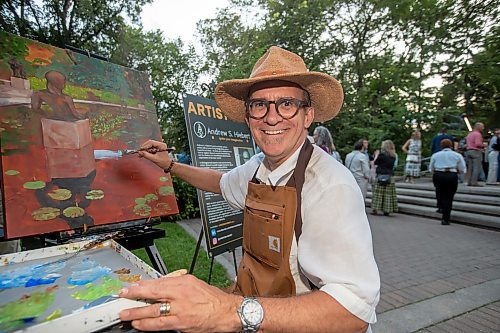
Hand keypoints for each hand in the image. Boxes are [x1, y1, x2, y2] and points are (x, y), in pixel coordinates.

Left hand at [119, 274, 241, 331]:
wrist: (226, 312)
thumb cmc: (212, 298)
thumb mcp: (194, 283)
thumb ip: (177, 283)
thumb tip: (160, 284)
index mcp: (184, 282)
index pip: (158, 282)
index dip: (142, 285)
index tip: (131, 286)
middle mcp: (180, 294)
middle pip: (153, 294)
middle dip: (135, 295)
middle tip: (122, 296)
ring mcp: (180, 310)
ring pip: (154, 311)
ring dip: (137, 312)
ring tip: (125, 314)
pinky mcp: (181, 323)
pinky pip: (160, 324)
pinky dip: (147, 324)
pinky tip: (139, 324)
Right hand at [139, 139, 171, 169]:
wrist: (168, 165)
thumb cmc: (163, 162)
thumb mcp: (154, 159)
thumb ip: (147, 155)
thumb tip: (139, 152)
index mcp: (161, 145)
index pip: (151, 142)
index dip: (145, 146)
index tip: (140, 150)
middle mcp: (160, 144)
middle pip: (150, 143)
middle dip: (144, 147)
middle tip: (139, 152)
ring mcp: (159, 146)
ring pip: (149, 145)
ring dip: (145, 150)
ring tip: (140, 155)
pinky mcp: (157, 148)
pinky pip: (150, 148)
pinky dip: (146, 151)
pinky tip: (143, 154)